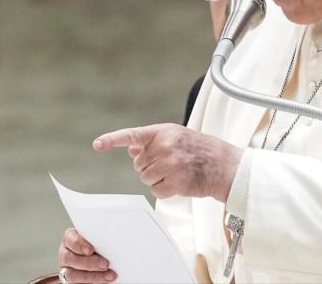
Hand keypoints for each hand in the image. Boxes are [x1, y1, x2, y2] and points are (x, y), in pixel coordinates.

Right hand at [57, 227, 115, 282]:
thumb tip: (117, 236)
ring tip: (110, 276)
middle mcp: (66, 254)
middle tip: (106, 264)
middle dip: (89, 263)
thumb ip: (101, 238)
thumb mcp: (99, 239)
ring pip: (73, 275)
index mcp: (70, 239)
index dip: (79, 244)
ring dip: (93, 277)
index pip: (70, 239)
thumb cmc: (100, 245)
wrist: (98, 259)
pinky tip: (104, 282)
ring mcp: (67, 269)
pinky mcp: (72, 281)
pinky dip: (92, 283)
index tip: (91, 250)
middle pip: (71, 258)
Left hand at [93, 123, 241, 200]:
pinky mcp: (176, 181)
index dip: (112, 139)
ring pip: (145, 178)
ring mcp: (171, 164)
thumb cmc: (200, 150)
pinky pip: (156, 190)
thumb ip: (153, 141)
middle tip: (170, 164)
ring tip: (176, 173)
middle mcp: (165, 146)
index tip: (97, 144)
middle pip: (139, 164)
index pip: (133, 134)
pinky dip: (165, 190)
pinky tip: (178, 183)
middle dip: (150, 167)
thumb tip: (131, 149)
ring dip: (157, 179)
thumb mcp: (177, 136)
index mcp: (164, 131)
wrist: (223, 165)